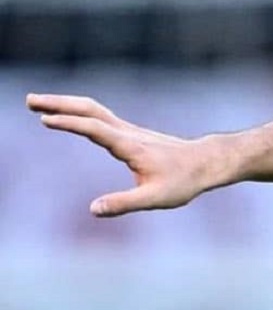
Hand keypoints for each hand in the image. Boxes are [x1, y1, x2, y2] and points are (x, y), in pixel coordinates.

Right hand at [27, 93, 227, 216]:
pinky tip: (67, 113)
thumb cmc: (184, 181)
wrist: (206, 163)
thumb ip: (124, 203)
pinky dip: (78, 111)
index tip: (45, 119)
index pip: (96, 130)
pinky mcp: (130, 133)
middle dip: (59, 103)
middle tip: (28, 100)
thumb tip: (93, 209)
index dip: (71, 124)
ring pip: (93, 110)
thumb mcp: (156, 198)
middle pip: (90, 111)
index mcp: (131, 146)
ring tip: (36, 104)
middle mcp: (128, 133)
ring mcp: (129, 130)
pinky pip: (99, 117)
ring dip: (65, 104)